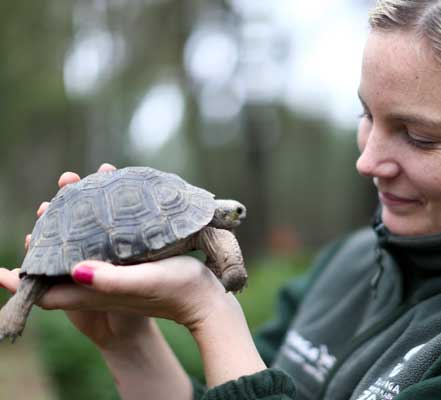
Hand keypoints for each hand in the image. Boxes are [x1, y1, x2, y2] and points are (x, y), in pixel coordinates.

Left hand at [7, 163, 227, 348]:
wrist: (208, 301)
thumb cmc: (179, 291)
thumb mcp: (144, 283)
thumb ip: (109, 279)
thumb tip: (74, 269)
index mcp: (96, 291)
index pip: (46, 290)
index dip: (24, 276)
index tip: (15, 251)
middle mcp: (100, 284)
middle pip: (63, 260)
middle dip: (52, 232)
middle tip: (52, 199)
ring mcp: (115, 275)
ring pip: (83, 248)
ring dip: (76, 221)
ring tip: (78, 186)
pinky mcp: (131, 266)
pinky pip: (104, 244)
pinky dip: (98, 224)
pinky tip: (109, 205)